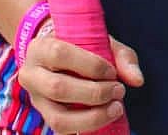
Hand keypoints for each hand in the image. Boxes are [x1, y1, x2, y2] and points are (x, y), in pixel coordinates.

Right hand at [15, 28, 143, 133]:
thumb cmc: (82, 47)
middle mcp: (31, 75)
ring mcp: (36, 100)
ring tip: (116, 109)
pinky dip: (87, 127)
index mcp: (40, 48)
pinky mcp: (45, 117)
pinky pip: (62, 131)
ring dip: (92, 117)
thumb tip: (137, 80)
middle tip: (119, 91)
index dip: (91, 65)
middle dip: (95, 93)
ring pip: (58, 118)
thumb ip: (122, 57)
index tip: (112, 71)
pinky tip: (105, 118)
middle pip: (58, 89)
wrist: (60, 56)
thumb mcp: (102, 42)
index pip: (60, 54)